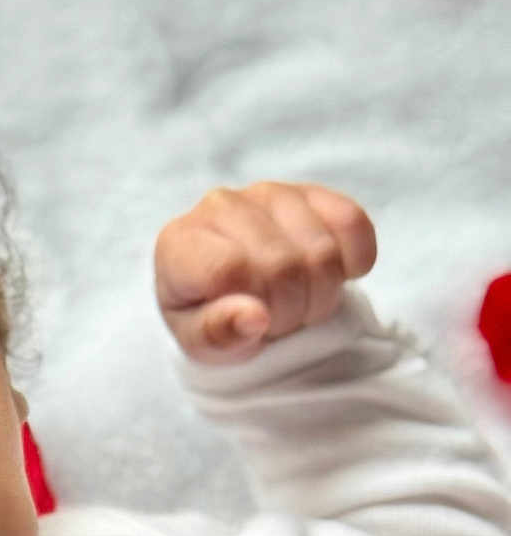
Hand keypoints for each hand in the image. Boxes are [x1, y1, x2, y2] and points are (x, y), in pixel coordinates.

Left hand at [154, 180, 377, 364]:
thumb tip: (254, 317)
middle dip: (290, 312)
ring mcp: (267, 193)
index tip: (254, 326)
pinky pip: (351, 222)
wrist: (228, 292)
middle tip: (279, 323)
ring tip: (298, 303)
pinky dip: (354, 260)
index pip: (231, 269)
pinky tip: (337, 275)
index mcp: (180, 245)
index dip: (255, 309)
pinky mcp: (309, 191)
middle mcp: (220, 206)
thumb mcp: (199, 343)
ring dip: (321, 294)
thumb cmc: (208, 318)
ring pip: (320, 251)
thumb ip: (217, 334)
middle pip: (282, 266)